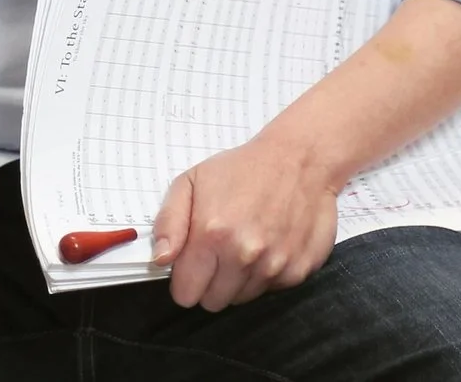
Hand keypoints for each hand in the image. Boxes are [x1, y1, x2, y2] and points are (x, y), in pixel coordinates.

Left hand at [151, 132, 340, 309]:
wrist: (301, 158)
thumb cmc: (243, 168)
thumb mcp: (192, 181)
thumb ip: (169, 222)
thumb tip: (160, 260)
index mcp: (213, 235)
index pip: (186, 294)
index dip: (185, 281)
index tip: (192, 265)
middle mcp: (244, 256)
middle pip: (214, 302)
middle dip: (211, 282)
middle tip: (219, 252)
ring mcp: (274, 266)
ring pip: (242, 298)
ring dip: (239, 279)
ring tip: (246, 244)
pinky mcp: (299, 271)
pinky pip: (271, 289)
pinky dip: (266, 274)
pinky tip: (269, 245)